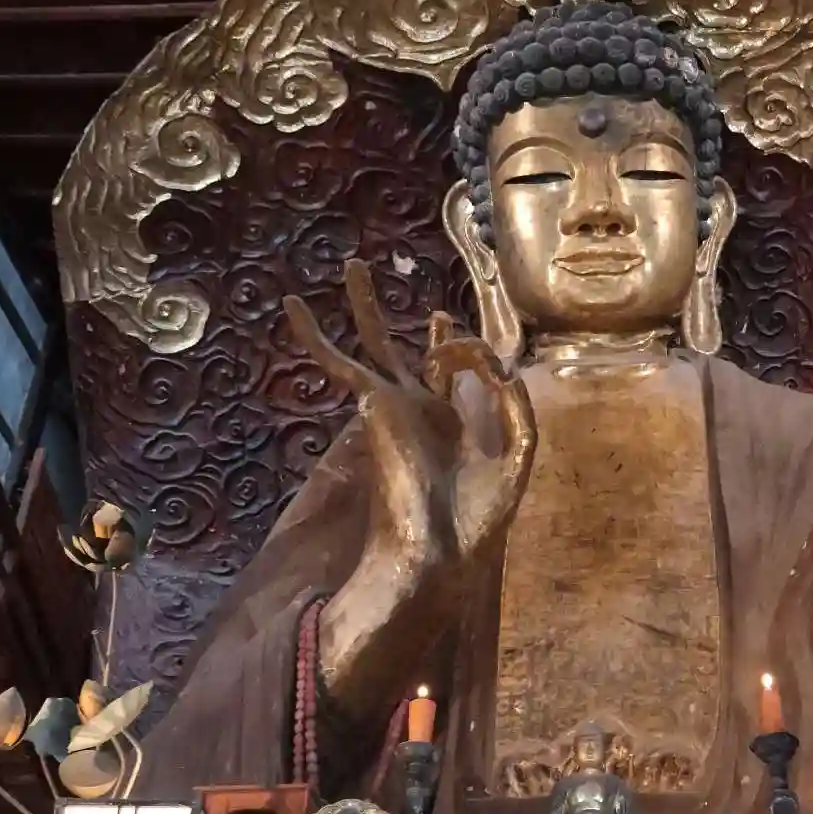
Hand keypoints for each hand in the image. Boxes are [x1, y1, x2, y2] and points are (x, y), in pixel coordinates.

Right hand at [284, 261, 535, 700]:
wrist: (440, 548)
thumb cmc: (479, 515)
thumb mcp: (519, 451)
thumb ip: (517, 404)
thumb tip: (499, 363)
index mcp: (451, 423)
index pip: (450, 369)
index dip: (465, 347)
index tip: (479, 356)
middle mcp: (418, 410)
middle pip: (407, 350)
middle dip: (401, 317)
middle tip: (389, 284)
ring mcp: (393, 405)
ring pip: (375, 343)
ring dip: (366, 305)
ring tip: (353, 265)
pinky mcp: (371, 406)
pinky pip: (339, 364)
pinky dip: (315, 337)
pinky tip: (294, 308)